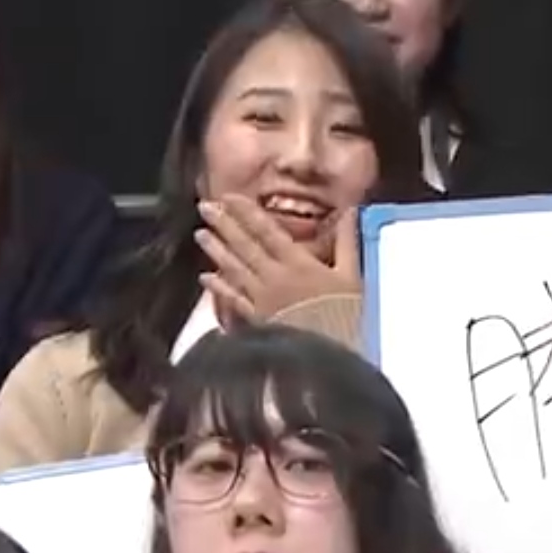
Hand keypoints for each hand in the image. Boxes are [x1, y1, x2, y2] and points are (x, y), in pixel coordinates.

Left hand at [195, 194, 360, 323]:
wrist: (333, 355)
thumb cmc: (346, 314)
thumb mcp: (351, 275)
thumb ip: (346, 243)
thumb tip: (348, 213)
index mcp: (298, 263)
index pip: (267, 231)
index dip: (246, 212)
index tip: (229, 197)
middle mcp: (274, 276)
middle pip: (244, 246)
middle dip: (224, 224)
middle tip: (204, 207)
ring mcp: (262, 298)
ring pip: (234, 269)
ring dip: (216, 250)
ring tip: (200, 234)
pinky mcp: (257, 319)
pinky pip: (233, 299)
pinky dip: (218, 288)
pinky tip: (205, 278)